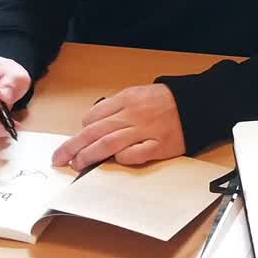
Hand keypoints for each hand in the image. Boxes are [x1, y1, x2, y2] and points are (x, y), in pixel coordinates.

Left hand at [52, 83, 185, 169]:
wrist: (197, 104)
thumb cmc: (166, 100)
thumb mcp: (139, 93)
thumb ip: (118, 106)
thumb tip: (95, 124)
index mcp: (127, 99)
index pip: (94, 116)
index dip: (82, 130)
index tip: (76, 141)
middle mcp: (133, 114)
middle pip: (96, 131)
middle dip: (74, 146)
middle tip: (59, 157)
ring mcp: (146, 130)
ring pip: (110, 143)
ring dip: (90, 155)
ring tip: (77, 164)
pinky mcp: (160, 145)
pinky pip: (137, 153)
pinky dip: (123, 158)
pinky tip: (115, 161)